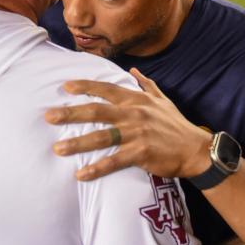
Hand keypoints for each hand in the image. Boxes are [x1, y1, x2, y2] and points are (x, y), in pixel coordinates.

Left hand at [44, 67, 210, 180]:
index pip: (106, 89)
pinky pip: (114, 161)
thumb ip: (146, 84)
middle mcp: (134, 114)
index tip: (65, 86)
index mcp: (136, 100)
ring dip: (77, 143)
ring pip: (101, 137)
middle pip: (96, 111)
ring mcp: (137, 134)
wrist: (196, 150)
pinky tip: (81, 174)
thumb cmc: (176, 125)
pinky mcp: (141, 153)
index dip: (85, 86)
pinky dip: (96, 168)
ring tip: (58, 148)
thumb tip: (133, 70)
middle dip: (70, 113)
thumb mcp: (163, 99)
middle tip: (48, 116)